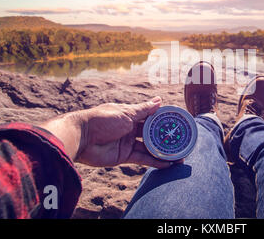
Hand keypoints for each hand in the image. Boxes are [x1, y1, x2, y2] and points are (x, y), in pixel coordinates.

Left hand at [41, 97, 172, 168]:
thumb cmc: (102, 120)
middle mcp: (130, 128)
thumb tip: (160, 100)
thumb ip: (144, 109)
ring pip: (149, 147)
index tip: (178, 122)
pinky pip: (142, 159)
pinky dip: (154, 161)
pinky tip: (168, 163)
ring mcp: (127, 143)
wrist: (81, 138)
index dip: (163, 119)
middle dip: (166, 137)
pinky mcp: (124, 156)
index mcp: (130, 115)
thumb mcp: (126, 113)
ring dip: (163, 151)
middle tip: (182, 141)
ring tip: (179, 155)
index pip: (150, 116)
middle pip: (152, 133)